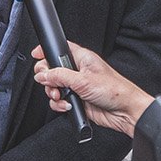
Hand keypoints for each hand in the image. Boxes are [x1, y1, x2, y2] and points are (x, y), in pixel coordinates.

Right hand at [30, 42, 153, 136]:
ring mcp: (76, 86)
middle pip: (51, 70)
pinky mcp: (76, 100)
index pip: (60, 49)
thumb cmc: (114, 90)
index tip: (36, 56)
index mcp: (82, 58)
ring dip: (53, 93)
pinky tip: (67, 105)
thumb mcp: (83, 80)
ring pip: (53, 87)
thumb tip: (42, 75)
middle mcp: (78, 71)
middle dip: (47, 78)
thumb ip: (59, 76)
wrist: (124, 111)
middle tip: (50, 83)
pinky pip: (59, 100)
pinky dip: (59, 104)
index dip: (46, 51)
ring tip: (61, 96)